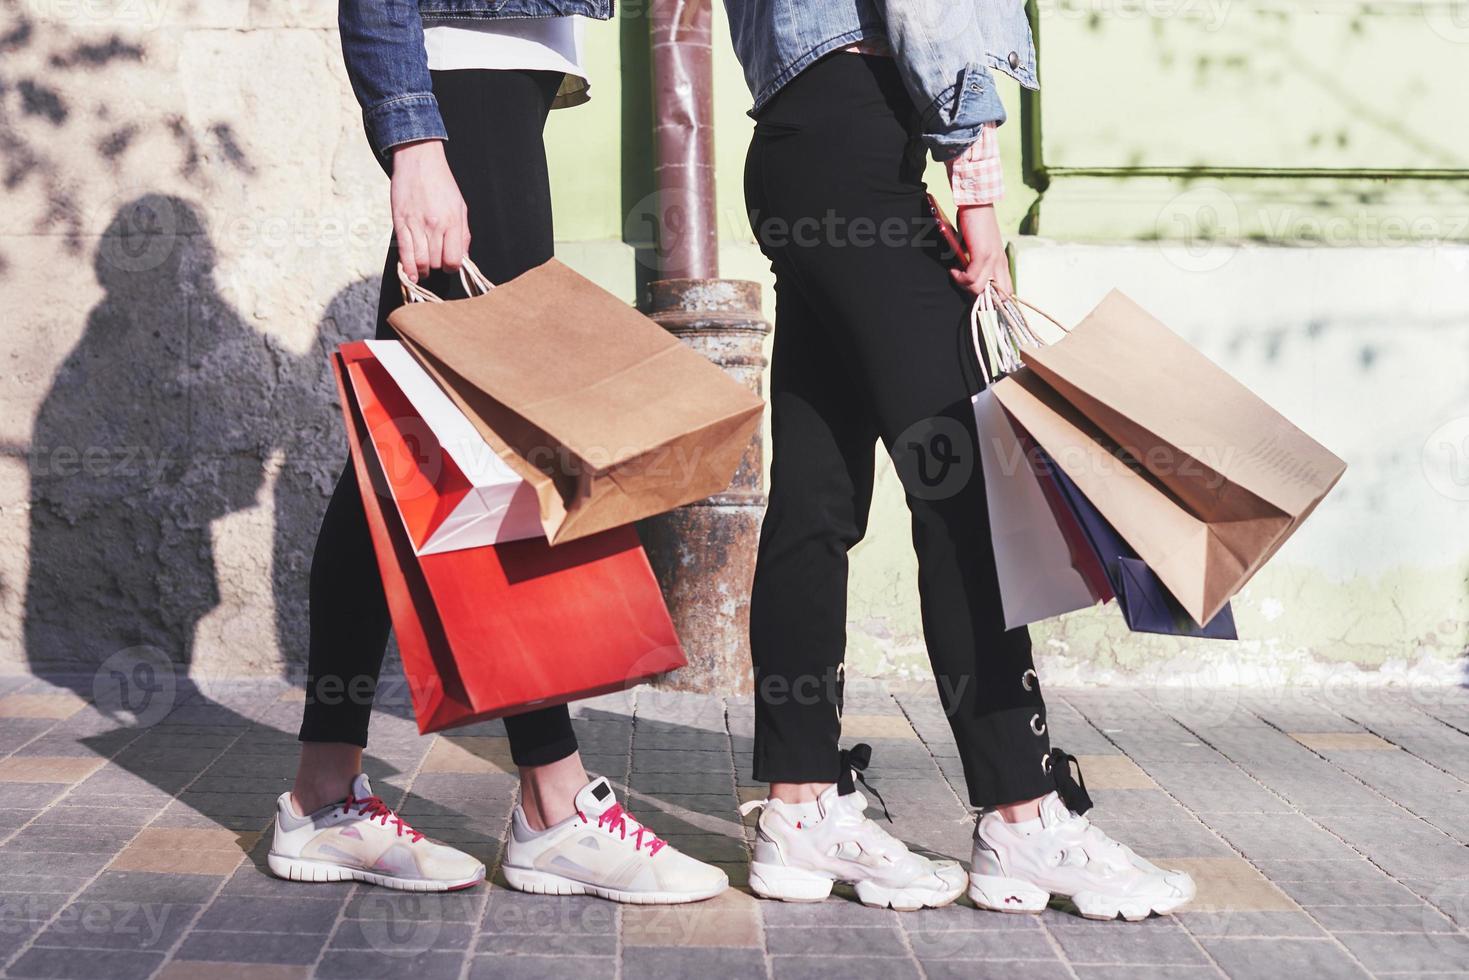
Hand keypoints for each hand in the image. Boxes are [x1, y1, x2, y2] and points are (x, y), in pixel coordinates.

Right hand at [389, 140, 469, 282]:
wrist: (418, 160)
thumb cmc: (442, 182)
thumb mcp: (460, 206)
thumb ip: (463, 233)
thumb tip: (463, 257)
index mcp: (452, 221)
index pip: (453, 260)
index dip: (452, 266)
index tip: (449, 263)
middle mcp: (434, 226)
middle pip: (436, 262)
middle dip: (437, 265)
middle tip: (436, 258)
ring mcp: (416, 224)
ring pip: (420, 261)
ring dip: (423, 269)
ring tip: (424, 268)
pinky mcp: (400, 222)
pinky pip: (404, 251)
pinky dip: (407, 267)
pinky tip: (411, 274)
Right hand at [949, 203, 1012, 296]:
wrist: (976, 204)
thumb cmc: (975, 223)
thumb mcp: (980, 246)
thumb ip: (977, 261)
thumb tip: (967, 274)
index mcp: (1001, 261)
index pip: (1007, 290)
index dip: (994, 299)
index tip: (977, 296)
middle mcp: (1000, 262)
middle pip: (999, 295)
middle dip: (981, 298)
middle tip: (965, 287)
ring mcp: (992, 259)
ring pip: (980, 288)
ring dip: (964, 285)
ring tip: (956, 275)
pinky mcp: (982, 255)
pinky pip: (971, 278)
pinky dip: (959, 277)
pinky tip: (953, 270)